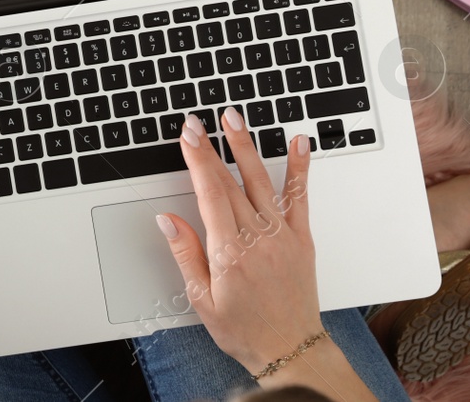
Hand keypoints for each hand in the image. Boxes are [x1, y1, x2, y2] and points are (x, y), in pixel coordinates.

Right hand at [157, 107, 320, 375]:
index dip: (197, 159)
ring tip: (234, 119)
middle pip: (230, 182)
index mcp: (229, 253)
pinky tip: (299, 143)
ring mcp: (282, 236)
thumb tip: (168, 220)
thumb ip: (186, 255)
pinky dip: (299, 168)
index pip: (209, 193)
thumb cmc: (244, 330)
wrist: (291, 350)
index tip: (188, 135)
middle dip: (212, 147)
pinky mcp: (301, 239)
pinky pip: (300, 198)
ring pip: (261, 181)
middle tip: (198, 122)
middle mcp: (257, 239)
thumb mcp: (201, 300)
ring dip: (246, 146)